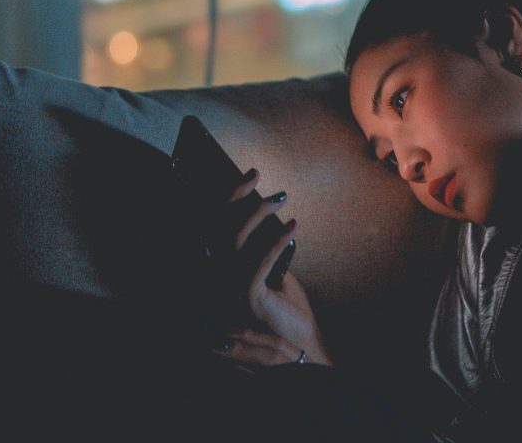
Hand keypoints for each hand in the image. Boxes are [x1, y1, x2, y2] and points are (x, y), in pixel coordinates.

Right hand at [215, 169, 332, 368]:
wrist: (301, 346)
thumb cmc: (289, 310)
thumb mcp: (277, 273)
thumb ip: (268, 252)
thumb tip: (270, 221)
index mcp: (225, 271)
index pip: (220, 228)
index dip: (231, 200)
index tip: (251, 176)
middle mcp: (221, 279)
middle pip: (221, 229)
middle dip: (238, 197)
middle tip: (258, 175)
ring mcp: (230, 290)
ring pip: (236, 241)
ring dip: (259, 214)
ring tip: (281, 198)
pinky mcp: (248, 299)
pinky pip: (259, 263)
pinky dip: (276, 242)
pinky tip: (293, 227)